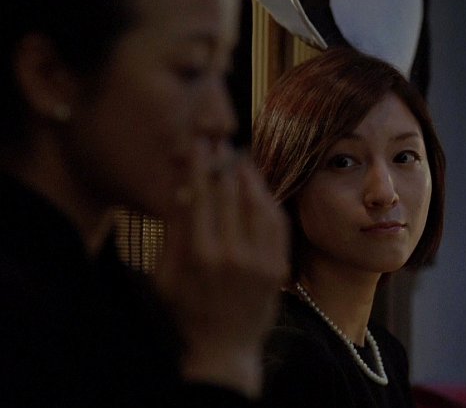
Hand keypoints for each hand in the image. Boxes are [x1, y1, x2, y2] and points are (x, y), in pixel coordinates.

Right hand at [156, 141, 289, 397]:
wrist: (224, 349)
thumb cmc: (186, 311)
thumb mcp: (165, 275)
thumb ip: (175, 232)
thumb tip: (182, 186)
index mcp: (198, 255)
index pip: (201, 195)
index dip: (200, 165)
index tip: (197, 143)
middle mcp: (232, 255)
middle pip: (230, 193)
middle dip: (223, 161)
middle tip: (219, 139)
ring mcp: (260, 261)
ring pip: (257, 202)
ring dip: (248, 174)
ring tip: (238, 156)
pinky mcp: (278, 267)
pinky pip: (275, 222)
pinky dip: (266, 199)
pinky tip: (257, 186)